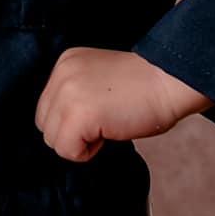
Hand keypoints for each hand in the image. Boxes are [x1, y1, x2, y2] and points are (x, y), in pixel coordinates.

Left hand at [34, 47, 211, 162]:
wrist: (170, 80)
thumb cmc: (144, 87)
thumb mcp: (97, 81)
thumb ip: (75, 94)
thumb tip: (61, 127)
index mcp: (65, 63)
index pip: (47, 108)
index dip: (72, 121)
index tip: (100, 113)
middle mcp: (61, 74)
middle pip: (45, 125)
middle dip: (72, 133)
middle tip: (105, 122)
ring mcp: (67, 93)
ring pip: (54, 140)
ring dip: (81, 143)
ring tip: (109, 124)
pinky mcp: (78, 114)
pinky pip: (68, 151)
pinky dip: (89, 152)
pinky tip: (111, 131)